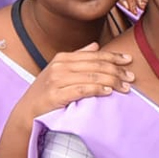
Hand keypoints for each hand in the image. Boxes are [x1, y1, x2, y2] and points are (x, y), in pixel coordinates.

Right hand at [14, 44, 134, 122]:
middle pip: (96, 65)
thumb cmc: (46, 92)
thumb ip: (78, 57)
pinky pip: (82, 90)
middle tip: (131, 77)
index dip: (113, 56)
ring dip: (112, 81)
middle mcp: (60, 66)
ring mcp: (57, 80)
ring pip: (92, 76)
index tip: (128, 60)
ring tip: (125, 87)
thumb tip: (96, 45)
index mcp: (63, 58)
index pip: (94, 55)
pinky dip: (97, 90)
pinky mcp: (56, 95)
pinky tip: (108, 92)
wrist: (26, 112)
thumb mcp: (60, 71)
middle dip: (117, 70)